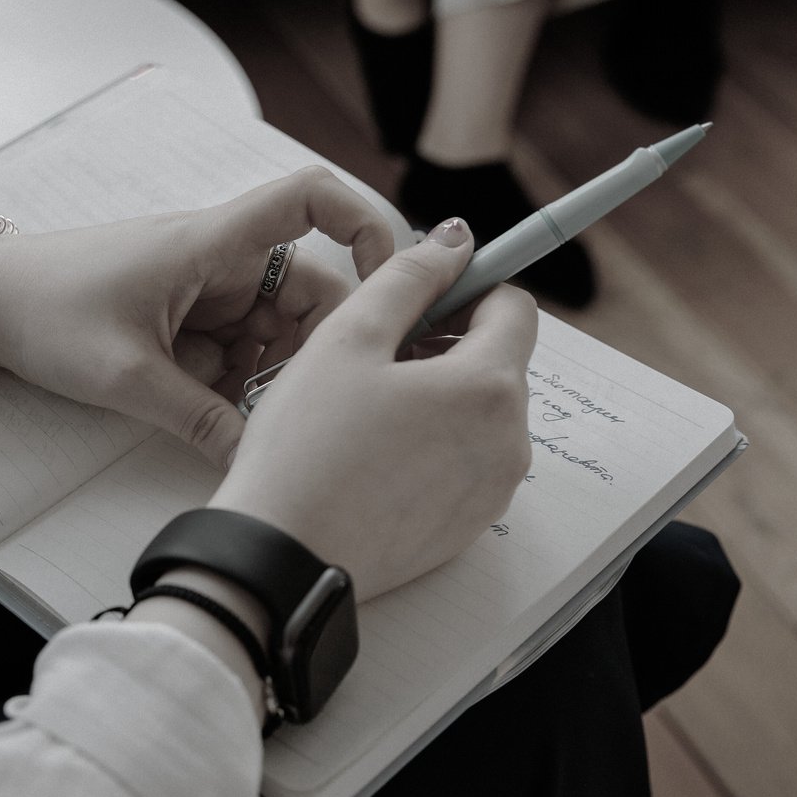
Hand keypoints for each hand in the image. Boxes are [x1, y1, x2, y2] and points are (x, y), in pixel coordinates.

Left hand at [0, 168, 395, 466]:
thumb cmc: (45, 311)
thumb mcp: (126, 377)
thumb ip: (199, 419)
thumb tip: (256, 458)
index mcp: (212, 243)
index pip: (310, 199)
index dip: (364, 224)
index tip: (387, 282)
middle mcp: (219, 257)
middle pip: (308, 288)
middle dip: (308, 348)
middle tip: (288, 402)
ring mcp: (204, 287)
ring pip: (274, 328)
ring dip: (265, 372)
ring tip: (228, 409)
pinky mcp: (186, 316)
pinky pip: (237, 347)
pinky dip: (233, 380)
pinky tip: (203, 407)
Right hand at [209, 218, 536, 600]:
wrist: (282, 556)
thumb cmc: (306, 447)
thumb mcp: (348, 338)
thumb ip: (409, 277)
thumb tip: (455, 240)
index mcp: (489, 386)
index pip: (514, 307)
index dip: (466, 288)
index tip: (417, 298)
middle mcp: (509, 442)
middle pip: (498, 362)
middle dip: (447, 344)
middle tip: (374, 355)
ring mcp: (492, 491)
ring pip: (479, 414)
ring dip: (437, 396)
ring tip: (366, 409)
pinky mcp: (468, 527)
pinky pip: (464, 463)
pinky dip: (431, 445)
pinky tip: (372, 454)